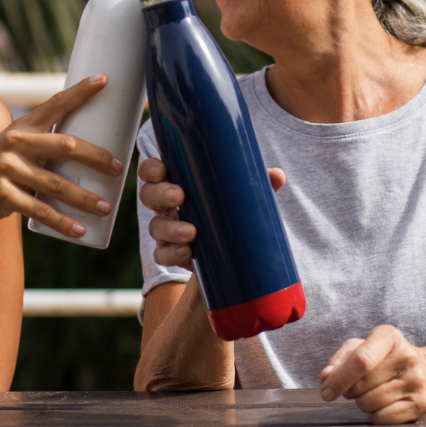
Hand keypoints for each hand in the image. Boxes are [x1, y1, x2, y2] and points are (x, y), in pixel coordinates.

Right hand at [0, 75, 121, 237]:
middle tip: (118, 168)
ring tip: (107, 207)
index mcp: (23, 126)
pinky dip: (63, 223)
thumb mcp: (14, 145)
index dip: (81, 91)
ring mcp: (8, 169)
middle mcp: (16, 142)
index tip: (104, 80)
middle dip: (96, 157)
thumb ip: (43, 143)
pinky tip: (80, 230)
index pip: (56, 104)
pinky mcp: (4, 196)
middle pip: (65, 145)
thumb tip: (90, 152)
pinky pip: (40, 211)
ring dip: (85, 198)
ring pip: (57, 184)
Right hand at [138, 158, 284, 268]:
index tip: (163, 170)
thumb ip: (255, 185)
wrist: (230, 257)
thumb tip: (277, 176)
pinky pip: (162, 254)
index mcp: (177, 183)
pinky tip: (187, 253)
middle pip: (148, 195)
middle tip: (179, 196)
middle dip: (160, 193)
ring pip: (155, 226)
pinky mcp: (172, 254)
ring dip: (171, 228)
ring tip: (192, 233)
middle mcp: (167, 206)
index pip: (153, 171)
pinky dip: (172, 253)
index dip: (151, 169)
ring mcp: (166, 231)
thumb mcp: (240, 199)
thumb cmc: (229, 215)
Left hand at [319, 325, 425, 423]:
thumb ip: (340, 360)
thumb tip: (326, 377)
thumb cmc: (386, 360)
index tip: (325, 392)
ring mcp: (416, 381)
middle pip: (360, 385)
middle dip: (349, 391)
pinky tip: (383, 404)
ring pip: (368, 403)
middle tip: (357, 387)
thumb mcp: (362, 348)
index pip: (361, 360)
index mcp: (389, 336)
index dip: (339, 378)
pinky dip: (374, 415)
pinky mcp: (421, 404)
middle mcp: (406, 357)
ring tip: (373, 393)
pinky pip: (382, 418)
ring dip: (362, 403)